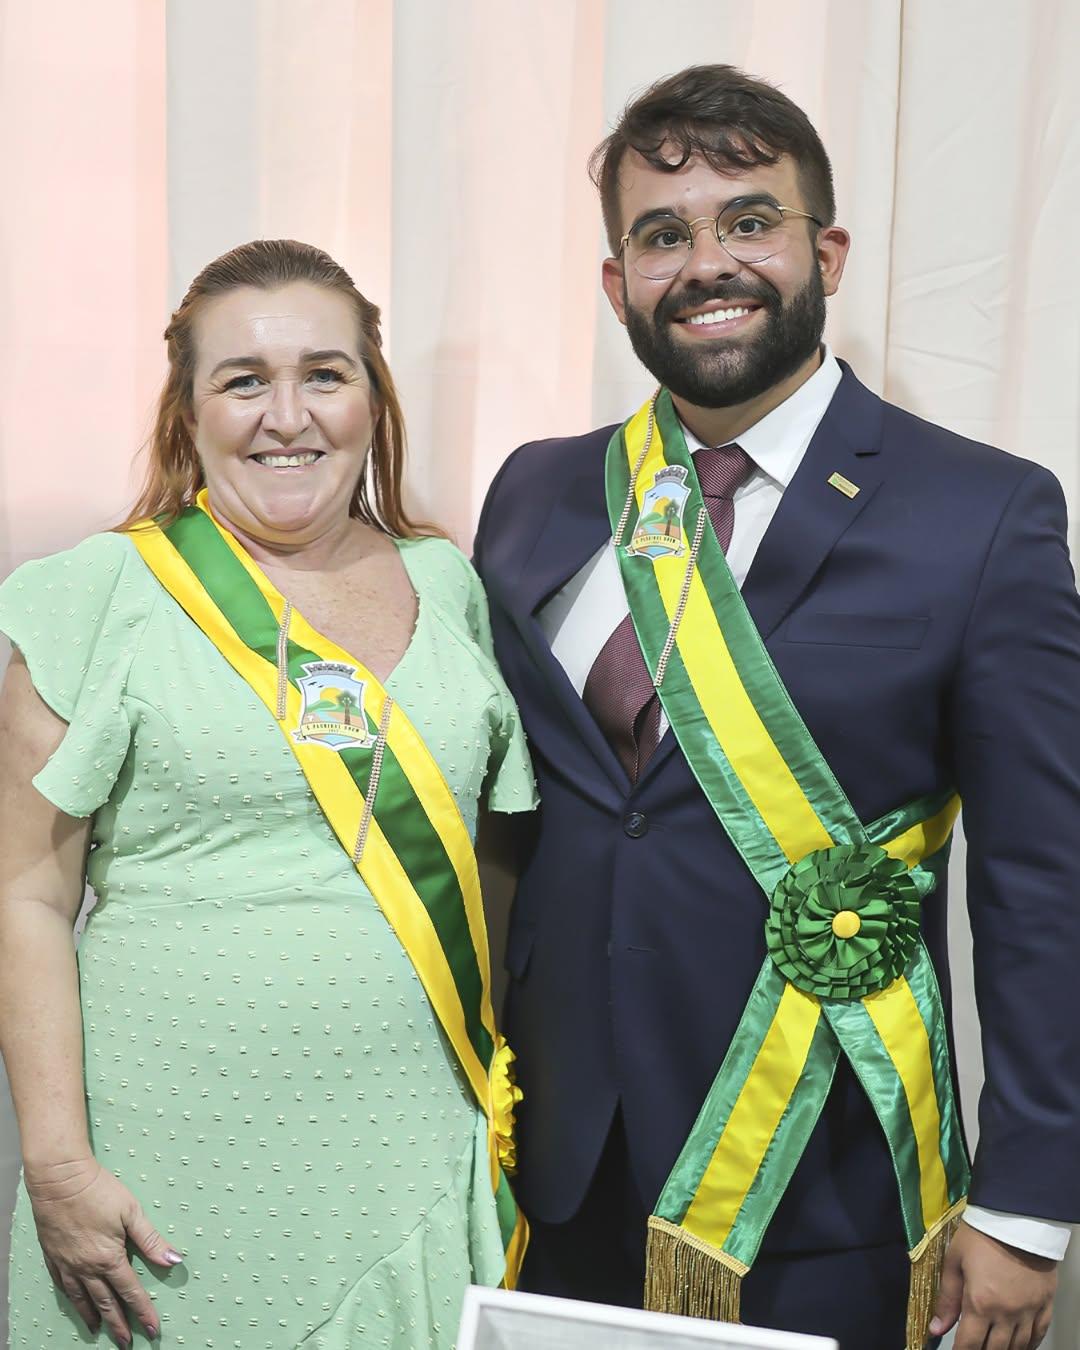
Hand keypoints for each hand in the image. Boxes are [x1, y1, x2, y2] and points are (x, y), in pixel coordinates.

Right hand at [25, 1156, 181, 1345]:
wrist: (60, 1180)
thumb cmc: (100, 1191)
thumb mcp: (131, 1213)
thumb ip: (152, 1240)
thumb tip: (174, 1261)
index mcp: (109, 1258)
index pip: (130, 1292)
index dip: (142, 1312)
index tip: (152, 1330)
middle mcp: (87, 1268)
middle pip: (106, 1303)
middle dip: (118, 1324)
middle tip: (126, 1343)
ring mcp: (67, 1264)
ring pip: (82, 1299)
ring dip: (93, 1316)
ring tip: (100, 1331)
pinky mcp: (53, 1256)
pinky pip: (63, 1286)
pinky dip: (72, 1299)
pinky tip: (76, 1303)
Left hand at [930, 1221, 1056, 1348]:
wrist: (1017, 1218)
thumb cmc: (980, 1236)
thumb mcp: (954, 1262)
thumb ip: (946, 1298)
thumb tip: (936, 1329)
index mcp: (980, 1304)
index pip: (969, 1345)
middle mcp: (1006, 1314)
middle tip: (973, 1348)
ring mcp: (1029, 1311)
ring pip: (1017, 1346)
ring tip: (993, 1347)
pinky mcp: (1045, 1305)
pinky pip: (1039, 1335)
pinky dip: (1029, 1345)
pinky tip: (1019, 1345)